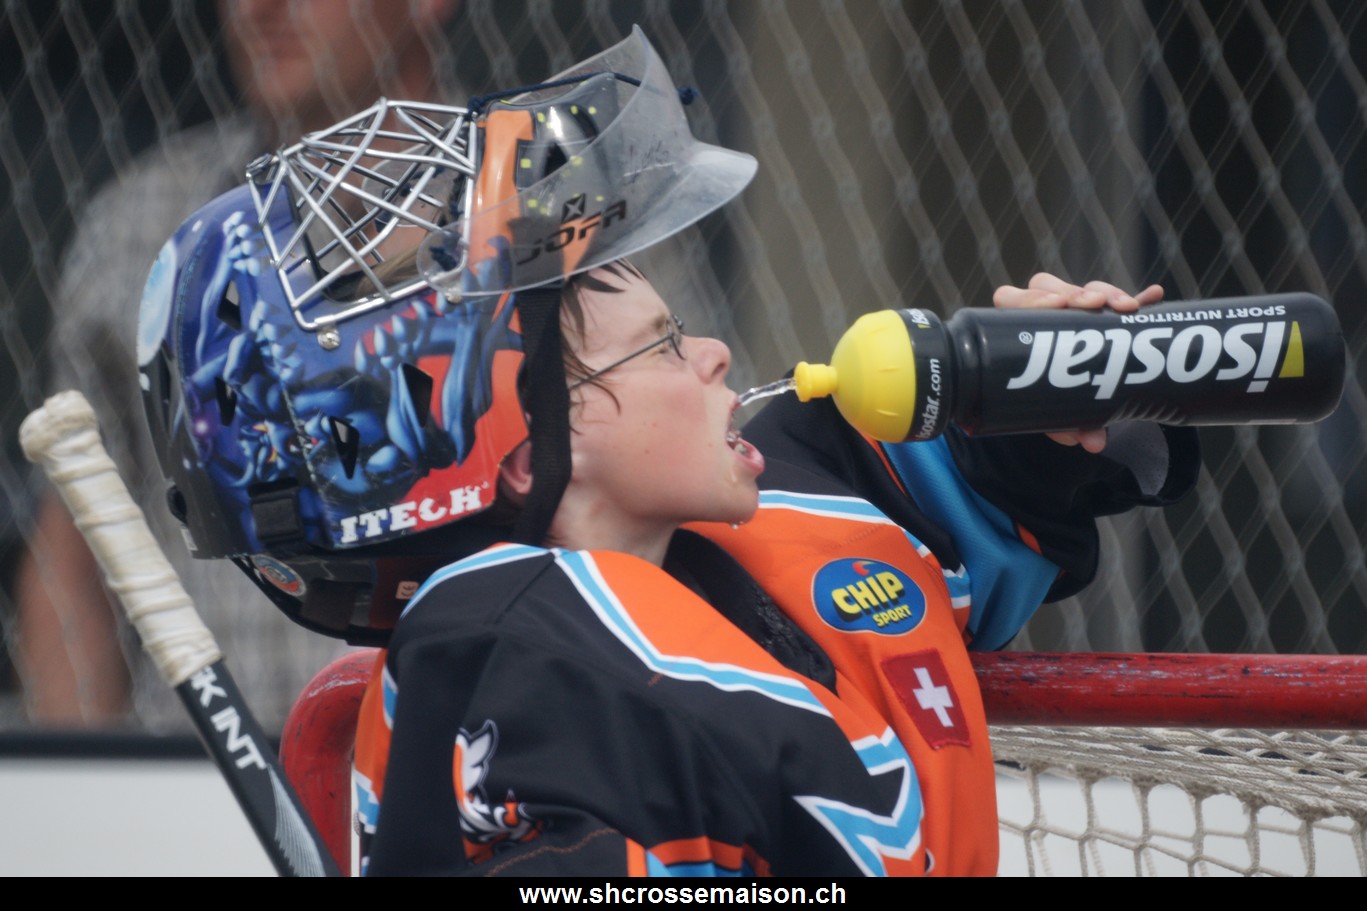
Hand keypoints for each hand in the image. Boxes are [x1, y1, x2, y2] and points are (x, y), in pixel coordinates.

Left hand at [992, 273, 1164, 452]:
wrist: (1075, 396)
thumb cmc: (1051, 401)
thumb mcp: (1055, 412)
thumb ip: (1070, 426)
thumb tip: (1094, 443)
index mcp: (1017, 330)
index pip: (1012, 299)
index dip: (1029, 299)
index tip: (1055, 307)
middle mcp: (1043, 312)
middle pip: (1048, 286)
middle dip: (1073, 293)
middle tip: (1094, 305)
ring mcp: (1075, 307)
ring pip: (1084, 289)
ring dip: (1106, 294)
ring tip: (1126, 308)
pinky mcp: (1106, 311)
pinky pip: (1123, 299)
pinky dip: (1140, 299)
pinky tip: (1154, 298)